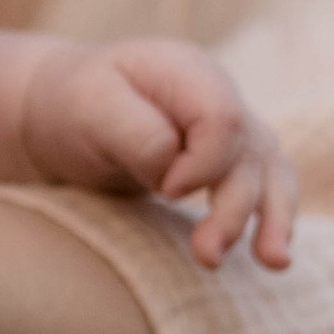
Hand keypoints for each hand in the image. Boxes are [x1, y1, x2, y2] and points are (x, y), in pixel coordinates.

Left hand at [21, 35, 297, 270]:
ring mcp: (228, 127)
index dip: (205, 163)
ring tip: (272, 262)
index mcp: (186, 70)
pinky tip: (273, 255)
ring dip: (273, 220)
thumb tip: (176, 177)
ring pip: (271, 172)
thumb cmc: (72, 104)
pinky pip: (266, 186)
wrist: (60, 108)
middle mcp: (218, 94)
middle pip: (251, 153)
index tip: (165, 191)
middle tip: (206, 255)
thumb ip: (138, 136)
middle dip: (235, 208)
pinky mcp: (227, 160)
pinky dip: (274, 218)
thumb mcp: (90, 108)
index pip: (224, 118)